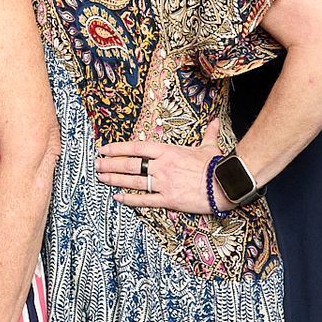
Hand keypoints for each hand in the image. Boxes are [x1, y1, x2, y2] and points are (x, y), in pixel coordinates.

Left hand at [95, 121, 223, 212]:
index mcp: (168, 151)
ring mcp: (163, 183)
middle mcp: (162, 166)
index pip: (137, 147)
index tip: (105, 149)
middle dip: (110, 164)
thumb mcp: (210, 146)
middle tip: (96, 164)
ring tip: (100, 178)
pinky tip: (118, 197)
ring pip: (133, 181)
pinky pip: (144, 200)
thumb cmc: (217, 165)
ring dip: (114, 179)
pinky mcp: (168, 200)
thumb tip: (215, 121)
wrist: (226, 184)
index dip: (118, 148)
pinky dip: (130, 199)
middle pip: (129, 164)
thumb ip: (209, 133)